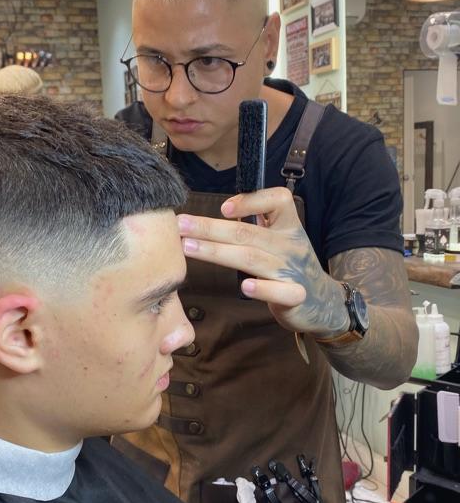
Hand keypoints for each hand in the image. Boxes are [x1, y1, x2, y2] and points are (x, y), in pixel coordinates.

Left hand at [177, 187, 348, 336]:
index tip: (223, 208)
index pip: (277, 201)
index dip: (251, 201)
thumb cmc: (288, 264)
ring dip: (218, 252)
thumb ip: (254, 224)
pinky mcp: (295, 296)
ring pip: (252, 258)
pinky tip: (245, 287)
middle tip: (180, 225)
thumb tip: (218, 211)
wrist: (322, 301)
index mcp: (288, 225)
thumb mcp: (279, 237)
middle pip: (247, 232)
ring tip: (189, 248)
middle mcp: (290, 244)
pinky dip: (263, 289)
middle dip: (210, 228)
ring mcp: (293, 271)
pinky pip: (280, 291)